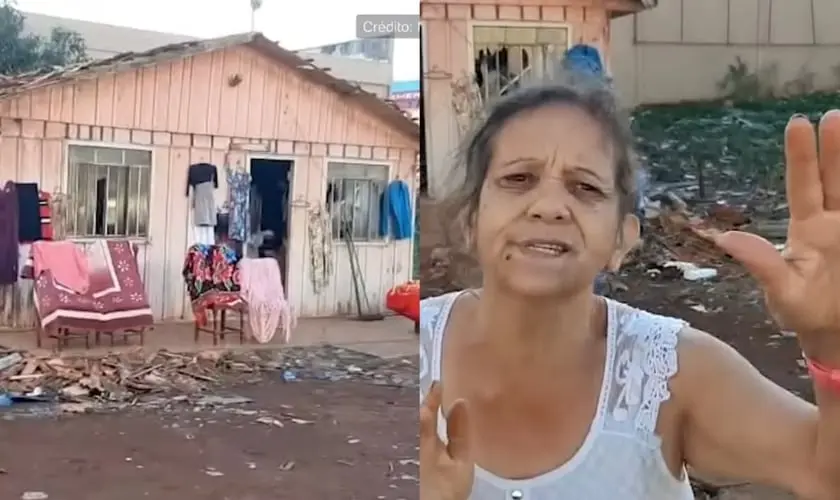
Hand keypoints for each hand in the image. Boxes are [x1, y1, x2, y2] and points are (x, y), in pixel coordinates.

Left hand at [420, 382, 473, 499]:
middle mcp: (413, 442)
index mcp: (424, 437)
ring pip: (413, 428)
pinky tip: (427, 435)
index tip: (439, 382)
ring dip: (421, 417)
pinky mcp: (409, 463)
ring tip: (432, 409)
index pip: (426, 409)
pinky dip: (420, 430)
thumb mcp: (459, 461)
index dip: (432, 394)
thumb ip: (459, 432)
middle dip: (424, 404)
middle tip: (434, 392)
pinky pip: (413, 438)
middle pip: (416, 417)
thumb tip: (460, 403)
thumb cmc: (445, 490)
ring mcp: (410, 453)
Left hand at [713, 111, 839, 356]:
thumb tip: (725, 239)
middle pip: (836, 178)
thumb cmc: (803, 313)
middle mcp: (834, 222)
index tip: (798, 122)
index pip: (804, 185)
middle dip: (836, 148)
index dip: (801, 156)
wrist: (837, 335)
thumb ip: (761, 265)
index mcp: (808, 229)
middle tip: (833, 115)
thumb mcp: (782, 293)